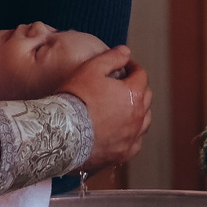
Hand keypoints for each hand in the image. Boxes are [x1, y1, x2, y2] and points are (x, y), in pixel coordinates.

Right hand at [59, 45, 150, 172]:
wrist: (61, 132)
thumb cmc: (76, 98)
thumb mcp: (91, 69)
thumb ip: (111, 58)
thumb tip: (126, 52)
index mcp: (134, 95)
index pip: (141, 76)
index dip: (133, 68)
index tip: (125, 67)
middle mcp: (138, 118)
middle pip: (145, 98)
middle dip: (137, 88)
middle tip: (124, 85)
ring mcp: (131, 138)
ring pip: (143, 122)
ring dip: (137, 112)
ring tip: (124, 109)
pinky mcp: (121, 155)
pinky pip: (134, 144)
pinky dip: (131, 136)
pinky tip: (121, 133)